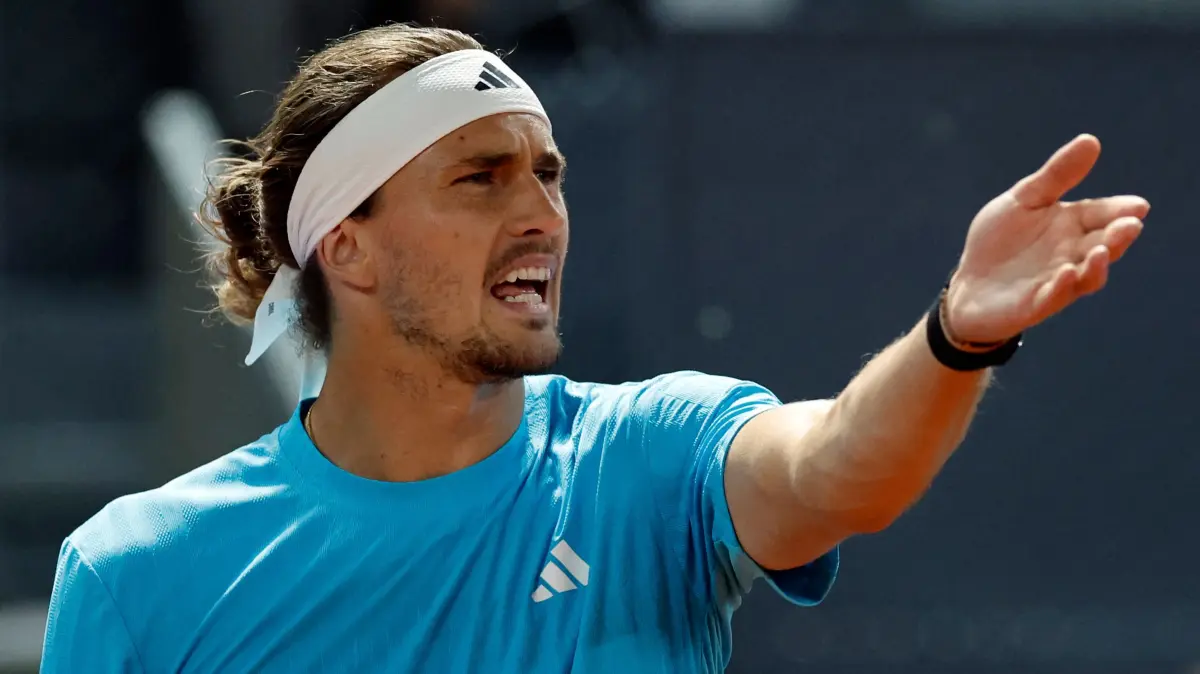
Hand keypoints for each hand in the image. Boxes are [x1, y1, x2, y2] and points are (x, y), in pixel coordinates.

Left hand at [944, 134, 1147, 344]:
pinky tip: (1066, 273)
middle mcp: (1072, 253)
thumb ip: (1056, 175)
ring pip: (1088, 275)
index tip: (1138, 206)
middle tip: (1131, 225)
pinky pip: (1054, 297)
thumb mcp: (1024, 199)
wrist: (968, 284)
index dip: (1120, 210)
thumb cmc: (1000, 241)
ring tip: (1101, 249)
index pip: (1102, 214)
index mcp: (1072, 225)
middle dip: (1118, 236)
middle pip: (1103, 244)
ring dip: (1097, 264)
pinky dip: (1062, 286)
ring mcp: (1057, 281)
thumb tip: (1091, 140)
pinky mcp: (1036, 304)